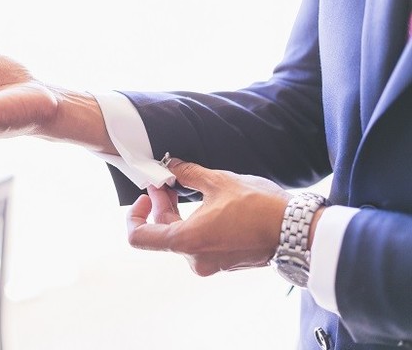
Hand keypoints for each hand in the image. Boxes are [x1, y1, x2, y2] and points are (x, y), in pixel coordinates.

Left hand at [126, 160, 291, 275]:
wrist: (296, 230)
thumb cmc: (259, 206)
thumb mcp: (218, 181)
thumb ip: (187, 173)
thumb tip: (171, 165)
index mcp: (186, 241)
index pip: (139, 237)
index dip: (133, 215)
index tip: (145, 195)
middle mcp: (194, 259)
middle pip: (162, 233)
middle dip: (161, 205)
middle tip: (165, 181)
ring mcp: (209, 264)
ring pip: (181, 237)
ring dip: (178, 213)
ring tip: (183, 188)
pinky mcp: (223, 263)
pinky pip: (199, 243)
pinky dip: (194, 224)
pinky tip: (204, 205)